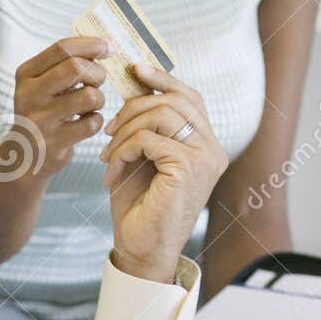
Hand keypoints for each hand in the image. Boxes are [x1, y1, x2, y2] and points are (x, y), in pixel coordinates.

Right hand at [8, 37, 110, 177]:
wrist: (23, 155)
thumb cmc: (42, 111)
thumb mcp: (41, 83)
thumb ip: (64, 63)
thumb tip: (104, 44)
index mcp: (26, 74)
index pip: (62, 49)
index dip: (91, 44)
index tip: (108, 46)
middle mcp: (29, 95)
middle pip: (76, 68)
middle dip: (97, 72)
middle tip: (98, 80)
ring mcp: (41, 120)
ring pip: (89, 96)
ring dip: (99, 98)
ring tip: (92, 103)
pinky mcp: (55, 143)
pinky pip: (92, 123)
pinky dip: (96, 120)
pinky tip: (86, 121)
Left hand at [101, 62, 226, 283]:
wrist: (140, 249)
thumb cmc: (139, 207)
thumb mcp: (142, 157)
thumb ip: (147, 126)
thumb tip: (134, 83)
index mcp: (206, 144)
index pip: (190, 97)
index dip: (163, 79)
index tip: (134, 70)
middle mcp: (212, 150)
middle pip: (175, 100)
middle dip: (133, 107)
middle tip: (108, 129)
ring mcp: (204, 159)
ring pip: (160, 115)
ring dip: (124, 131)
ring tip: (108, 154)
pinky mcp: (187, 170)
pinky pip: (148, 139)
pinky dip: (122, 151)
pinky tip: (112, 172)